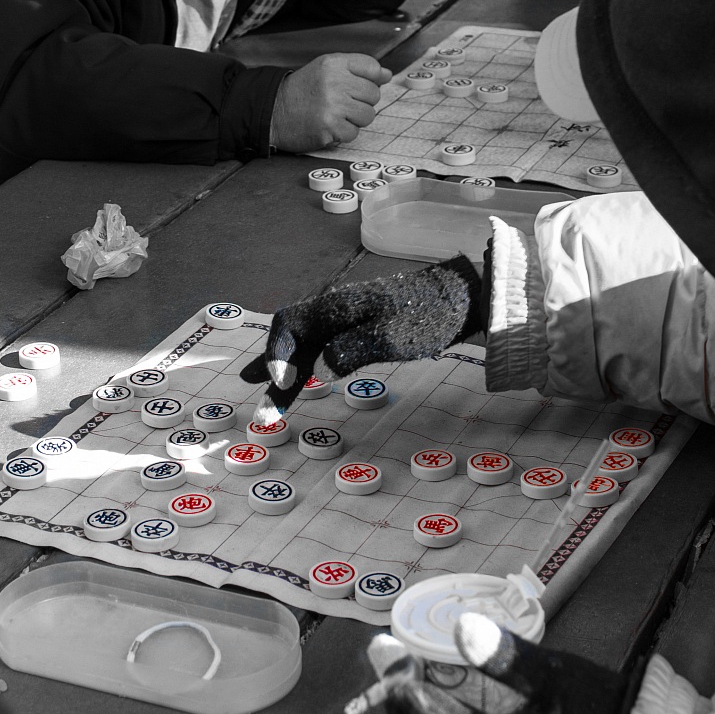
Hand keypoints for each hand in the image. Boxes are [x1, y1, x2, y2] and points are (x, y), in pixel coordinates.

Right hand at [240, 254, 483, 421]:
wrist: (458, 300)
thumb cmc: (429, 316)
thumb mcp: (394, 335)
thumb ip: (354, 349)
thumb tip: (320, 368)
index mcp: (336, 306)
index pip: (289, 324)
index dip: (277, 353)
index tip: (278, 382)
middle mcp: (332, 310)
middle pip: (290, 338)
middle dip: (272, 373)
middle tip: (263, 413)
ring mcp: (342, 319)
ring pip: (301, 343)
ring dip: (282, 371)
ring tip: (256, 390)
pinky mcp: (354, 328)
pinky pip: (316, 345)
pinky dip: (300, 364)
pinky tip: (295, 377)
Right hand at [269, 53, 387, 151]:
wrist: (273, 112)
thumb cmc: (302, 92)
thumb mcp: (326, 70)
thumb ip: (357, 69)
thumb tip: (387, 75)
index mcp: (334, 63)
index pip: (372, 68)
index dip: (370, 80)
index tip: (355, 87)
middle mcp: (334, 81)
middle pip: (374, 94)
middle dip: (361, 102)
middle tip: (340, 103)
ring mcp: (332, 104)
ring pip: (368, 115)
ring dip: (354, 120)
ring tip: (334, 115)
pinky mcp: (330, 126)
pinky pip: (353, 133)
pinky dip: (342, 133)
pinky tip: (328, 126)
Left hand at [377, 614, 631, 713]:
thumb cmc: (598, 713)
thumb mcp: (553, 678)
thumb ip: (507, 656)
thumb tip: (465, 628)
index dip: (397, 681)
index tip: (387, 648)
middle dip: (402, 699)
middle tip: (394, 658)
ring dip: (417, 712)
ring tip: (410, 673)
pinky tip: (439, 697)